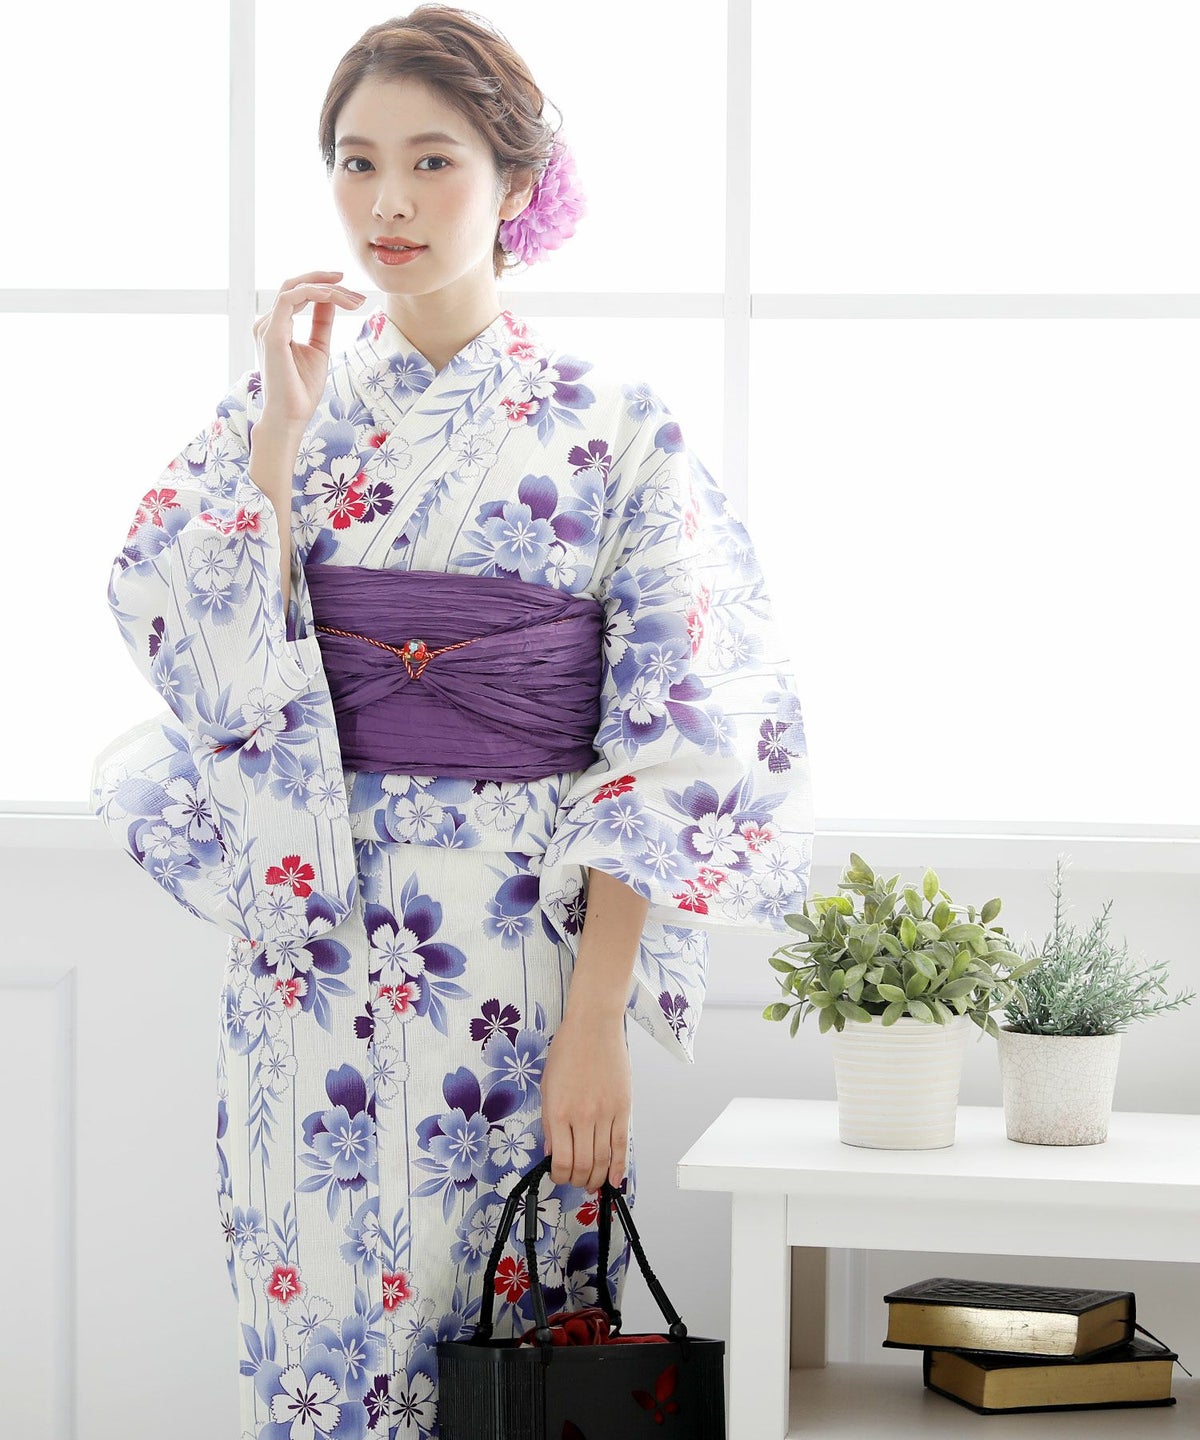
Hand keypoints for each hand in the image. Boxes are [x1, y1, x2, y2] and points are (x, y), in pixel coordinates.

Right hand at [252, 270, 364, 430]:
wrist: (291, 416)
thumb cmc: (302, 389)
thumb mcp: (319, 348)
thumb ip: (321, 323)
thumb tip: (331, 299)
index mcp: (276, 326)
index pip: (298, 294)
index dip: (324, 287)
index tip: (350, 292)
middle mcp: (267, 323)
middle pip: (295, 286)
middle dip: (326, 282)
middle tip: (353, 288)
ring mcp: (267, 327)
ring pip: (295, 289)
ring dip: (327, 289)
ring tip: (352, 298)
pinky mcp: (271, 334)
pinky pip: (290, 299)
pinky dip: (313, 294)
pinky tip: (333, 298)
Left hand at [541, 1012, 630, 1193]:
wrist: (594, 1026)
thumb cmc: (567, 1051)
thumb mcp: (547, 1086)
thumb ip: (549, 1122)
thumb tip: (551, 1151)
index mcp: (559, 1112)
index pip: (560, 1161)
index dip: (559, 1176)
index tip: (558, 1176)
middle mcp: (583, 1117)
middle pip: (583, 1165)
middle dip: (578, 1180)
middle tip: (575, 1182)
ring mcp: (605, 1113)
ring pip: (603, 1160)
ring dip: (597, 1178)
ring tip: (592, 1183)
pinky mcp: (623, 1108)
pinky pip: (622, 1145)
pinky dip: (619, 1166)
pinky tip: (615, 1178)